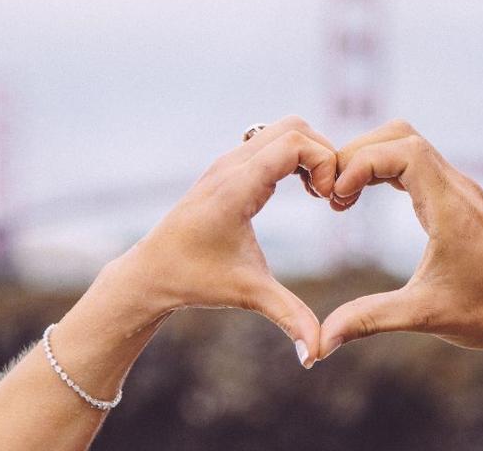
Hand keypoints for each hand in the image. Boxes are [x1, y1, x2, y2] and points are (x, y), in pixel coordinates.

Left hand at [111, 115, 337, 367]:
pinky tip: (302, 189)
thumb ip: (288, 317)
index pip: (294, 142)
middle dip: (323, 153)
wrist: (150, 273)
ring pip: (282, 128)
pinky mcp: (227, 166)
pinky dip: (294, 154)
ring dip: (309, 152)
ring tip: (320, 193)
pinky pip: (270, 139)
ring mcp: (227, 161)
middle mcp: (231, 165)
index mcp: (237, 188)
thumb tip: (316, 355)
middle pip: (293, 126)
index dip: (324, 163)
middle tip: (331, 195)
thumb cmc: (196, 281)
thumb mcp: (248, 295)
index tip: (330, 201)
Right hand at [319, 120, 482, 358]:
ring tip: (343, 197)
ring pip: (409, 143)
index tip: (337, 197)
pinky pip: (418, 163)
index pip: (402, 150)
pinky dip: (386, 169)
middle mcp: (457, 187)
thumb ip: (372, 319)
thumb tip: (323, 341)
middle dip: (358, 154)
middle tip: (331, 194)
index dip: (362, 163)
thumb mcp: (426, 315)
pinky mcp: (460, 197)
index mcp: (450, 206)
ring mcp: (460, 188)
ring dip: (371, 159)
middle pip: (400, 135)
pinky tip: (366, 197)